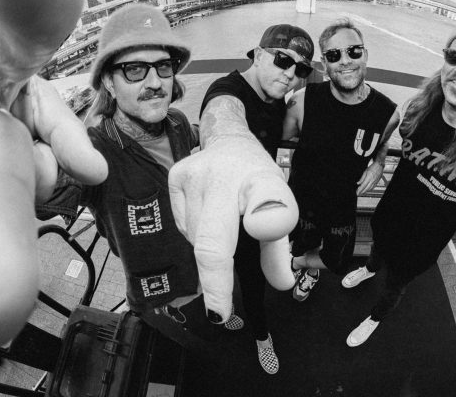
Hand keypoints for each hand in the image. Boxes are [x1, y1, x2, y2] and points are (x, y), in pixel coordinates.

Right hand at [169, 133, 297, 323]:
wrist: (229, 141)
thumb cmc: (256, 179)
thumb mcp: (278, 204)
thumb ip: (277, 247)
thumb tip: (281, 284)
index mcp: (264, 181)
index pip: (267, 207)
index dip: (265, 228)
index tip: (262, 256)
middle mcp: (227, 174)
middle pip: (214, 240)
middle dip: (216, 281)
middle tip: (220, 313)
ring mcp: (195, 175)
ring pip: (196, 238)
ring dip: (209, 250)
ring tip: (224, 229)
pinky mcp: (174, 177)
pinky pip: (182, 227)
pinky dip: (194, 234)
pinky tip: (207, 217)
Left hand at [356, 161, 383, 195]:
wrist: (379, 166)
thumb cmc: (373, 167)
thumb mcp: (365, 171)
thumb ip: (362, 178)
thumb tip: (358, 183)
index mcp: (369, 178)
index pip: (363, 186)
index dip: (360, 190)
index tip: (357, 192)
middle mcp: (372, 181)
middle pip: (366, 188)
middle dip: (362, 192)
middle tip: (358, 193)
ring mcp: (375, 182)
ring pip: (370, 189)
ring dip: (365, 191)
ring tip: (362, 192)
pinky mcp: (377, 182)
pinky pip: (373, 187)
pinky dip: (369, 189)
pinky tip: (367, 189)